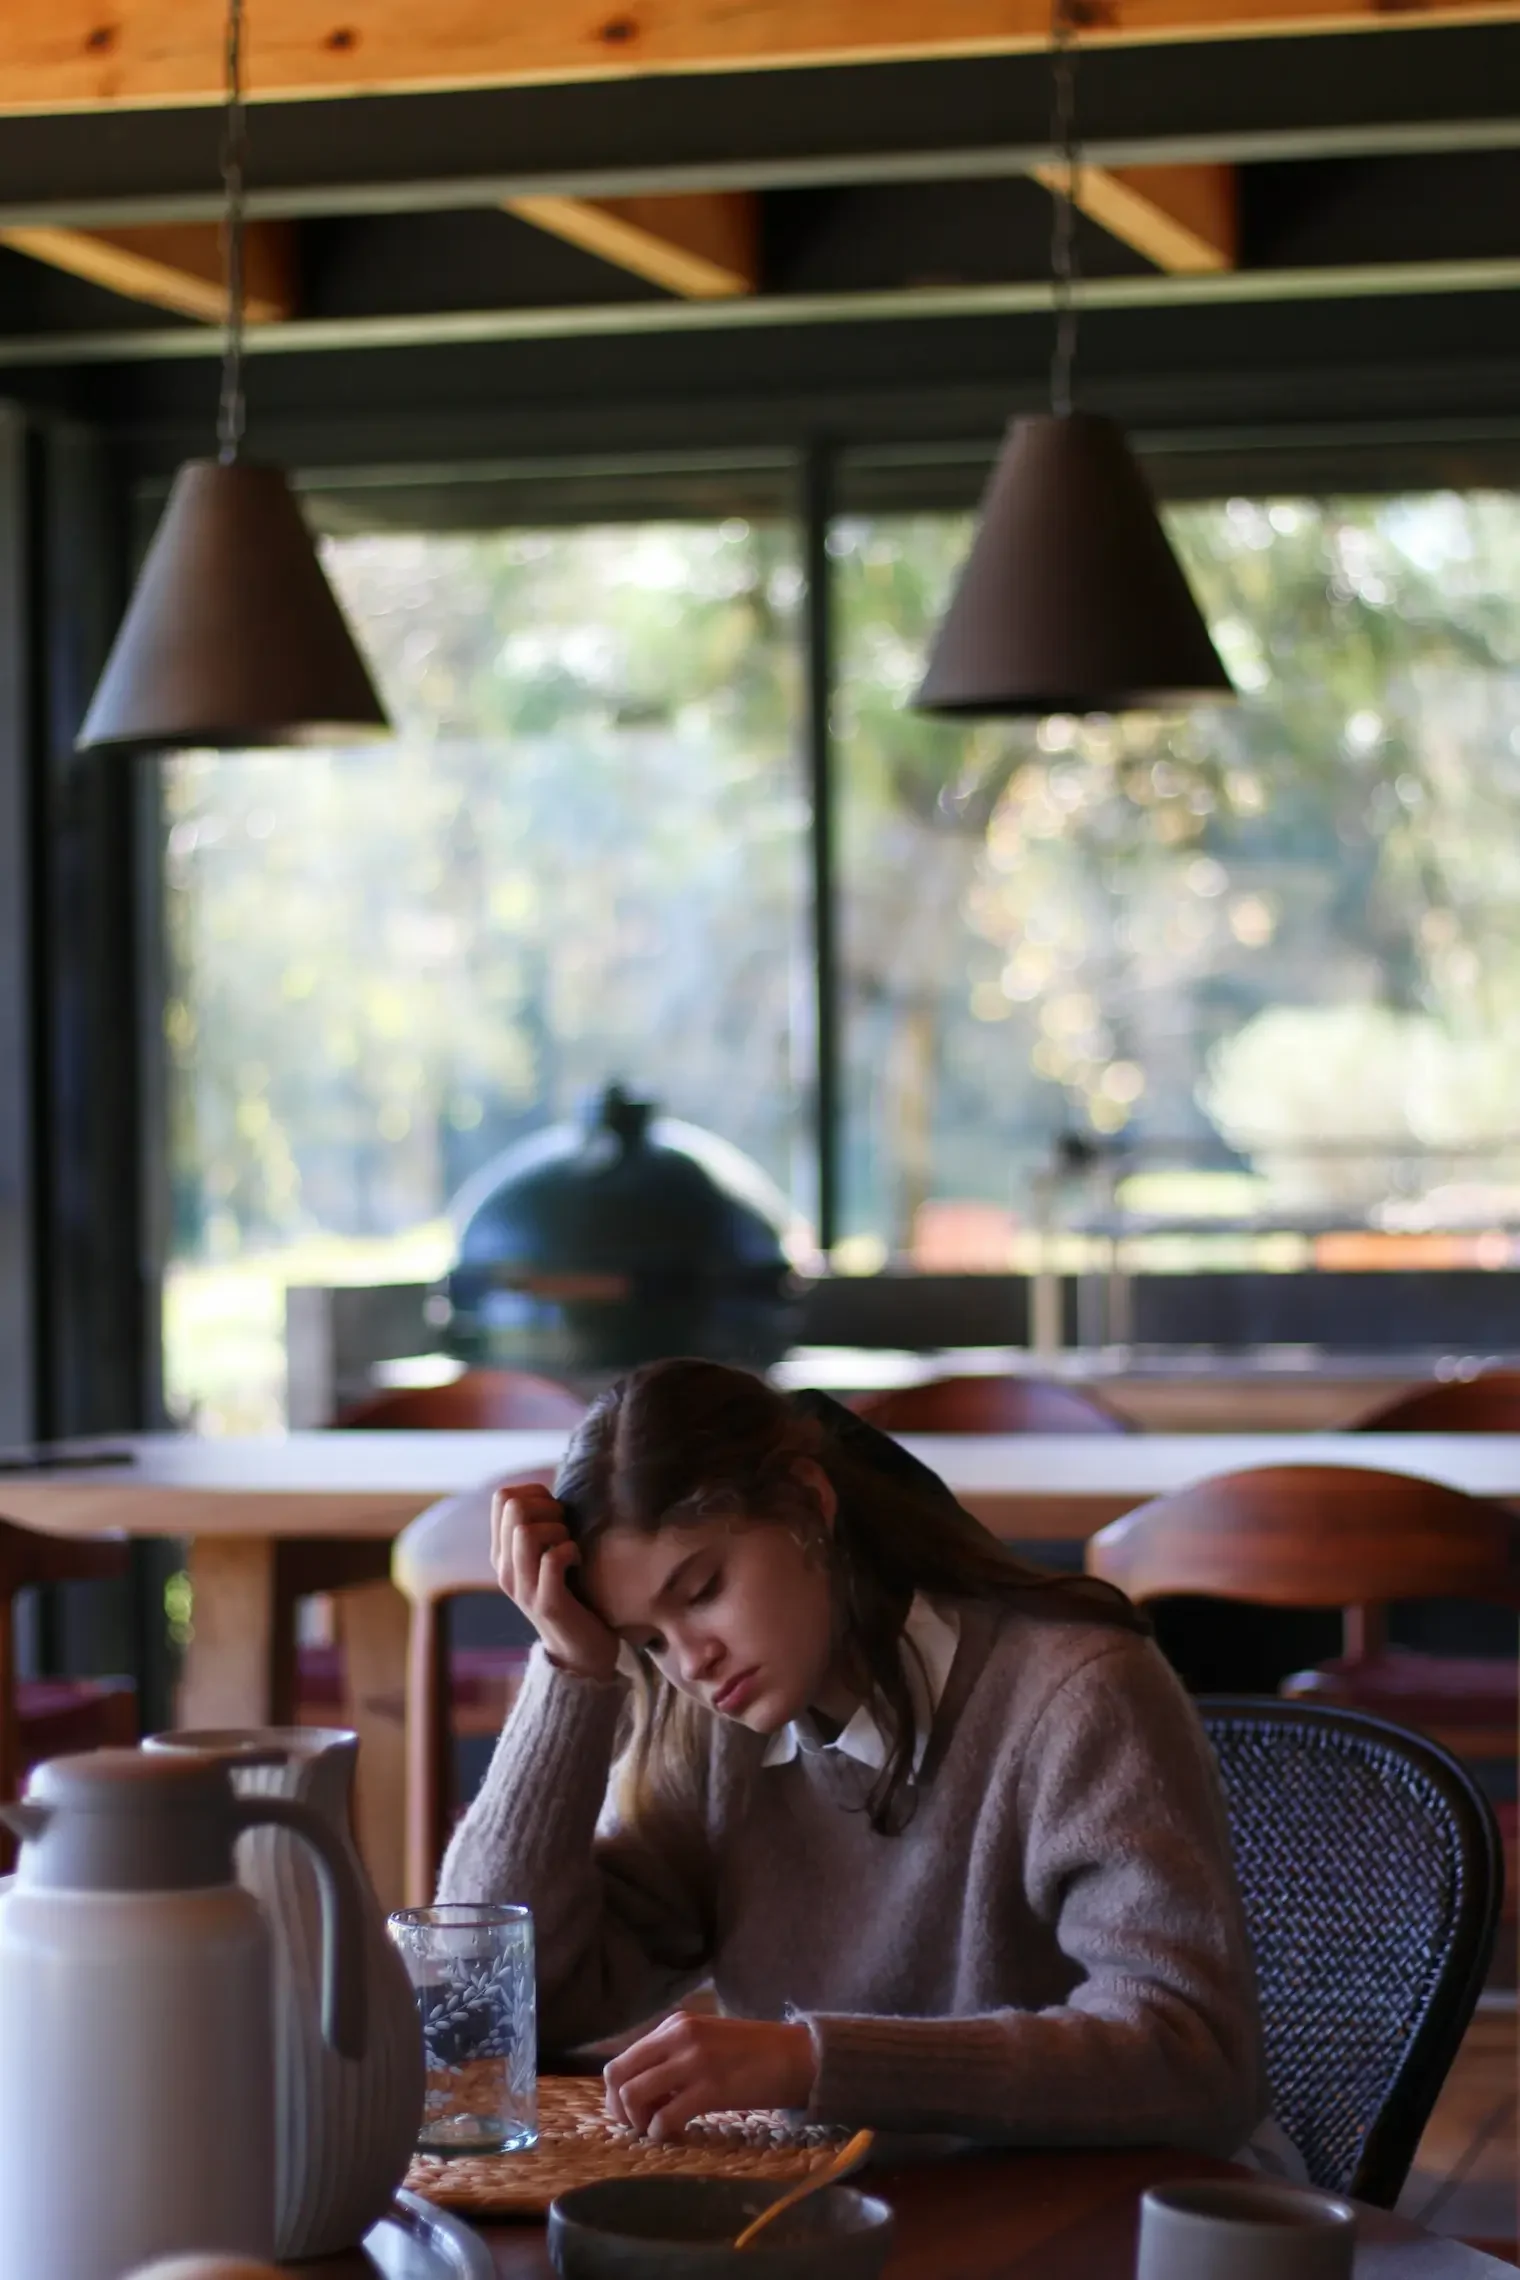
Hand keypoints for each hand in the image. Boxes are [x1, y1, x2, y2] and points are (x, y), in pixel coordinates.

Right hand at [490, 1482, 618, 1682]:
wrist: (580, 1652)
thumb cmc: (572, 1594)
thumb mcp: (546, 1557)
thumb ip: (541, 1527)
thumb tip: (554, 1488)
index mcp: (503, 1554)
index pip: (502, 1497)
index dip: (535, 1492)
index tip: (557, 1512)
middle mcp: (505, 1569)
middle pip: (512, 1507)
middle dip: (548, 1507)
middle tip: (566, 1529)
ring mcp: (522, 1588)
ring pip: (525, 1531)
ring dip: (559, 1530)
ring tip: (571, 1546)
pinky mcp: (546, 1603)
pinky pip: (552, 1559)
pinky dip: (571, 1551)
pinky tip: (579, 1562)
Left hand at [603, 2011, 817, 2141]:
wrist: (796, 2056)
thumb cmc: (752, 2053)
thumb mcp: (705, 2041)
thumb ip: (673, 2056)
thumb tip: (642, 2089)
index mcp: (675, 2025)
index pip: (621, 2060)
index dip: (616, 2094)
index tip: (633, 2113)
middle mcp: (677, 2037)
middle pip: (618, 2077)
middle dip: (620, 2110)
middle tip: (640, 2126)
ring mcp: (693, 2061)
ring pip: (634, 2096)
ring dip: (639, 2122)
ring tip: (659, 2130)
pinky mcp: (710, 2088)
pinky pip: (665, 2117)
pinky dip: (662, 2133)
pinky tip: (678, 2135)